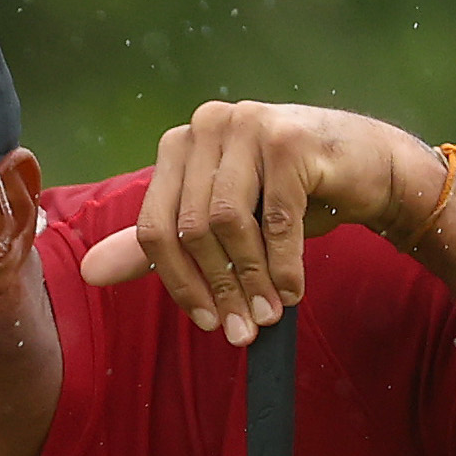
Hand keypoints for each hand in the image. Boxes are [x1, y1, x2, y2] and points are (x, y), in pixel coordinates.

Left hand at [75, 100, 429, 343]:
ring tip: (269, 313)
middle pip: (190, 230)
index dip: (179, 284)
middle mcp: (206, 126)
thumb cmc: (291, 196)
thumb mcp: (222, 223)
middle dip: (219, 288)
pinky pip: (276, 219)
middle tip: (244, 330)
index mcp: (180, 145)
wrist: (367, 165)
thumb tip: (88, 273)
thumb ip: (159, 244)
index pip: (155, 228)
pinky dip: (283, 264)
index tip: (209, 323)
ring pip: (228, 224)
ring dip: (251, 279)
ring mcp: (247, 125)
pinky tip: (292, 292)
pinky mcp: (289, 139)